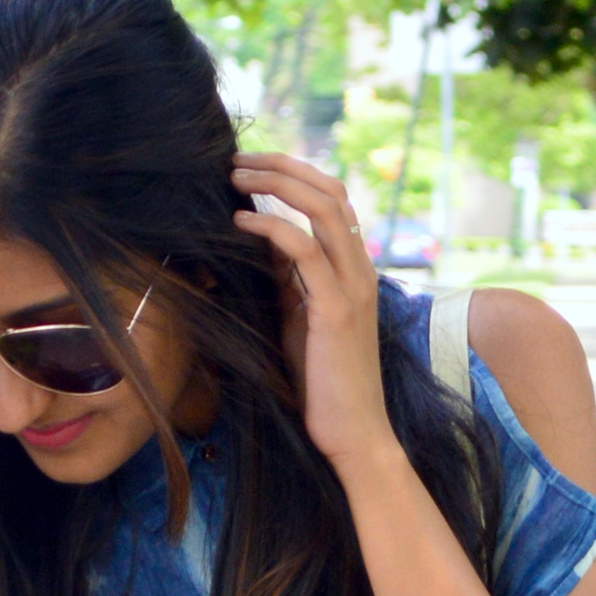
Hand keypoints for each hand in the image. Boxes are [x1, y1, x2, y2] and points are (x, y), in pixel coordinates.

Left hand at [229, 151, 399, 477]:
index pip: (331, 199)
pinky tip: (240, 223)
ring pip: (323, 207)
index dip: (292, 174)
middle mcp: (360, 269)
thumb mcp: (301, 318)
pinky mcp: (336, 310)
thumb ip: (290, 279)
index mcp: (355, 269)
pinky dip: (270, 226)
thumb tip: (262, 242)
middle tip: (237, 161)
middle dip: (281, 166)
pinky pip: (305, 249)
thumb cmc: (324, 385)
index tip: (251, 170)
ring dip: (275, 184)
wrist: (354, 435)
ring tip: (235, 178)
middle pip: (330, 189)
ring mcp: (353, 287)